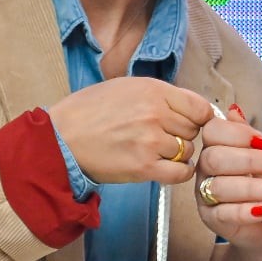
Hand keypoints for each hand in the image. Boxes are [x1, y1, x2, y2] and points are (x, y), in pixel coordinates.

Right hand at [48, 79, 211, 185]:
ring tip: (156, 151)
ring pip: (188, 151)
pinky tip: (166, 168)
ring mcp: (151, 142)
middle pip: (194, 130)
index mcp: (153, 90)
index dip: (198, 117)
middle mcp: (155, 114)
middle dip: (183, 134)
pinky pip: (181, 173)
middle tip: (163, 137)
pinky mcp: (144, 167)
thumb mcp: (125, 87)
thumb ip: (159, 95)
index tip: (191, 122)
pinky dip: (179, 173)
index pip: (200, 106)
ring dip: (178, 154)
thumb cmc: (88, 111)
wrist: (61, 138)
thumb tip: (188, 106)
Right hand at [191, 102, 261, 243]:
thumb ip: (256, 136)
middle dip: (249, 161)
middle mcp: (206, 168)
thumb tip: (233, 111)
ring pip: (218, 186)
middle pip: (214, 158)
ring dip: (253, 188)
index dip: (238, 134)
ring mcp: (205, 193)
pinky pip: (223, 213)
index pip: (213, 131)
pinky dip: (246, 211)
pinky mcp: (210, 218)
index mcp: (219, 146)